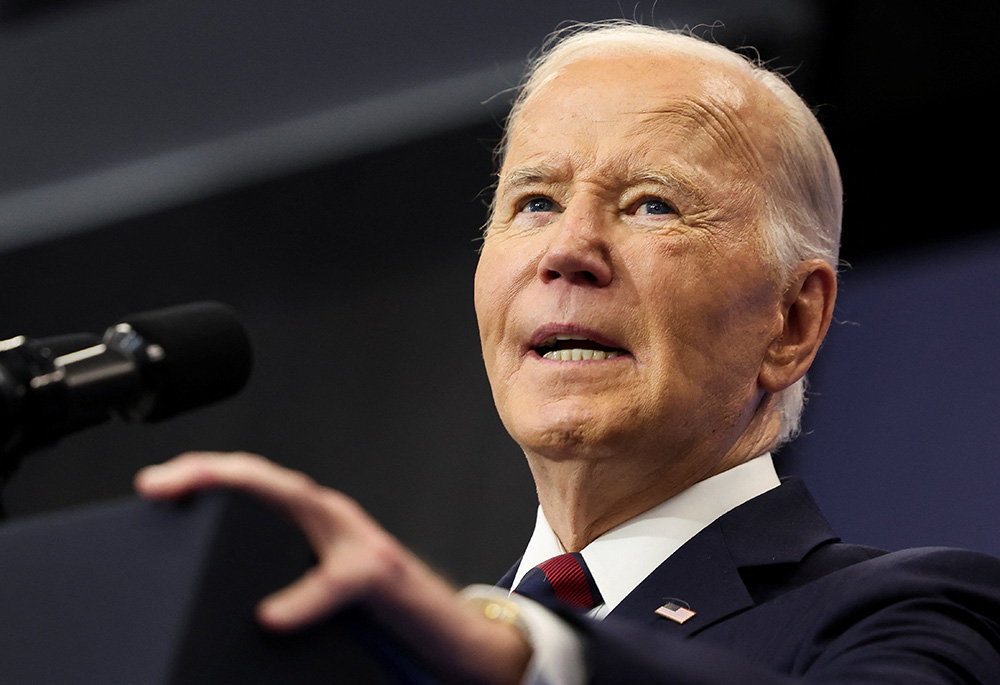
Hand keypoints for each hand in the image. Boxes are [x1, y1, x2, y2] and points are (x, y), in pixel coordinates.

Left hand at [135, 452, 530, 683]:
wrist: (444, 630)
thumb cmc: (375, 611)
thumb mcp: (316, 586)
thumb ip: (279, 577)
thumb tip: (224, 602)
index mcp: (310, 522)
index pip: (252, 486)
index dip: (203, 475)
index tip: (153, 484)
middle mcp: (331, 518)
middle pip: (266, 479)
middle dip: (211, 470)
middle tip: (158, 482)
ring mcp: (358, 538)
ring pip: (299, 501)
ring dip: (248, 491)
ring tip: (201, 494)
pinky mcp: (380, 574)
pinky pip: (339, 582)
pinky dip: (304, 597)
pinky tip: (273, 615)